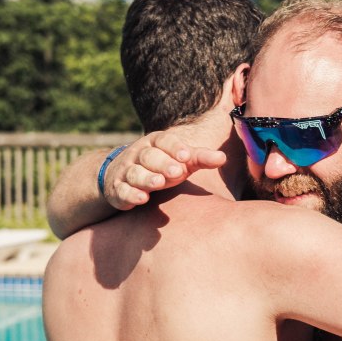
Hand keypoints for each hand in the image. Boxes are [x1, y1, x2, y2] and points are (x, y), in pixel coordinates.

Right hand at [103, 130, 225, 210]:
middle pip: (149, 156)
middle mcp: (139, 154)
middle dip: (163, 163)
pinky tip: (142, 199)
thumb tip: (223, 157)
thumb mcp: (180, 160)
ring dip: (146, 178)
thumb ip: (200, 158)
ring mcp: (126, 172)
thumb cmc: (161, 166)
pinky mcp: (118, 189)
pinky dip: (131, 195)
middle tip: (178, 172)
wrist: (120, 175)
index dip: (175, 147)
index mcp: (155, 143)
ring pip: (135, 173)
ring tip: (159, 183)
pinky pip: (122, 191)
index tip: (187, 156)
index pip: (164, 140)